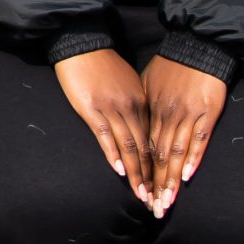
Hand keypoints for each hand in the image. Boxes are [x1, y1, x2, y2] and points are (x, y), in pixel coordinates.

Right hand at [54, 47, 153, 208]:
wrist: (82, 44)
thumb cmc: (103, 64)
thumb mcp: (128, 83)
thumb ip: (136, 104)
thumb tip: (140, 126)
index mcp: (142, 103)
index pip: (153, 141)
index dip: (157, 166)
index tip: (161, 185)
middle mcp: (131, 108)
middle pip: (144, 148)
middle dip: (150, 177)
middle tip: (155, 199)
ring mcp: (111, 109)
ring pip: (129, 146)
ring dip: (135, 173)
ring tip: (140, 194)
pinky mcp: (91, 108)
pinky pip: (105, 135)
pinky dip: (113, 154)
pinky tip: (118, 169)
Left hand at [141, 56, 227, 216]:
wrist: (197, 46)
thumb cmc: (170, 64)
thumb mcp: (147, 82)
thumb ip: (143, 105)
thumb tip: (135, 122)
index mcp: (151, 110)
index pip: (145, 148)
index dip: (142, 173)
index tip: (140, 194)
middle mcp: (166, 116)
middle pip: (159, 157)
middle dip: (156, 185)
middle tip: (154, 210)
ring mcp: (186, 115)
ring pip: (176, 153)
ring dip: (171, 180)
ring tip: (167, 203)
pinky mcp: (206, 113)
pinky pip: (198, 139)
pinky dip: (193, 158)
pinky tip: (187, 176)